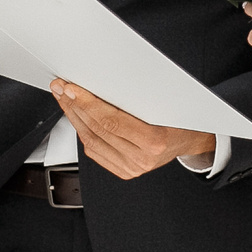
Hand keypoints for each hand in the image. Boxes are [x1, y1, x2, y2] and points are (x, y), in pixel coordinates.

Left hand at [50, 80, 216, 179]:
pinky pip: (94, 151)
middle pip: (97, 130)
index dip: (87, 103)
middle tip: (61, 87)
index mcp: (155, 141)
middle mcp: (142, 159)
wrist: (190, 139)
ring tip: (64, 98)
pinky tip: (76, 116)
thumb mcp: (163, 101)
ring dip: (74, 117)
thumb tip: (100, 79)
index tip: (72, 88)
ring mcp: (132, 168)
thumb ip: (132, 96)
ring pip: (91, 141)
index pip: (111, 121)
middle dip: (75, 106)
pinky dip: (82, 131)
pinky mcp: (123, 171)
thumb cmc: (179, 117)